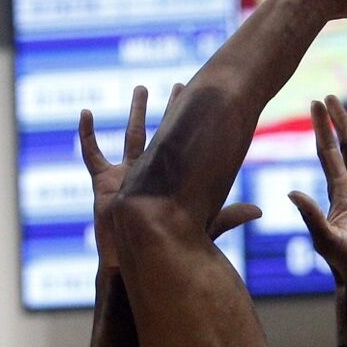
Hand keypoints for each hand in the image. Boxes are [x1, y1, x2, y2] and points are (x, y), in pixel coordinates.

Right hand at [78, 84, 258, 271]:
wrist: (135, 260)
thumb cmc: (166, 246)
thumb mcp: (202, 225)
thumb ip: (229, 218)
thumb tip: (260, 212)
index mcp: (168, 179)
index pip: (181, 141)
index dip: (188, 121)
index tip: (195, 98)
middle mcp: (148, 173)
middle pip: (164, 133)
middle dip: (167, 109)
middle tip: (176, 86)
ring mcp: (124, 176)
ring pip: (129, 136)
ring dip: (135, 112)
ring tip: (141, 88)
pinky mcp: (102, 183)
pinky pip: (90, 153)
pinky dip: (86, 134)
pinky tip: (85, 112)